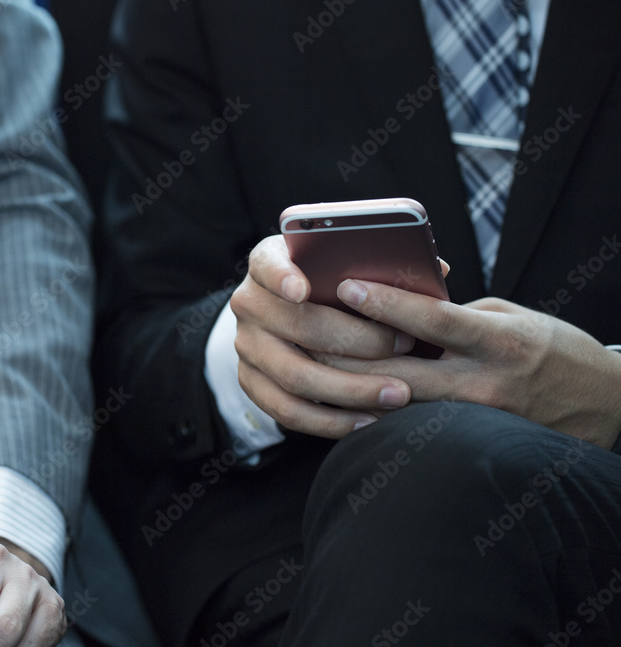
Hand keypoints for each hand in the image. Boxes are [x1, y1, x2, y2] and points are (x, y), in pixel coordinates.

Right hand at [230, 235, 416, 437]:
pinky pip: (288, 410)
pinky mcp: (251, 382)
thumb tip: (436, 270)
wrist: (285, 312)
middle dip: (357, 341)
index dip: (283, 278)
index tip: (303, 291)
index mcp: (268, 262)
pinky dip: (330, 421)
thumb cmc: (328, 279)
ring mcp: (246, 345)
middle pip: (298, 326)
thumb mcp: (342, 261)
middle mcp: (249, 303)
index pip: (268, 265)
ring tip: (398, 394)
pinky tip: (367, 421)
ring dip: (352, 389)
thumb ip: (379, 263)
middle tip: (405, 346)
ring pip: (296, 375)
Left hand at [316, 279, 620, 449]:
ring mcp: (477, 422)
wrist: (607, 406)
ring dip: (352, 390)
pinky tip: (339, 404)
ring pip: (399, 408)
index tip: (345, 285)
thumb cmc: (555, 351)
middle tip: (304, 334)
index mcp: (501, 342)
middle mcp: (486, 385)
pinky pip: (412, 430)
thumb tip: (403, 306)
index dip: (387, 303)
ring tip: (308, 368)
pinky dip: (376, 416)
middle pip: (401, 373)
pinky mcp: (470, 444)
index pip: (433, 321)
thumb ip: (458, 315)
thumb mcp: (513, 318)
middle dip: (348, 355)